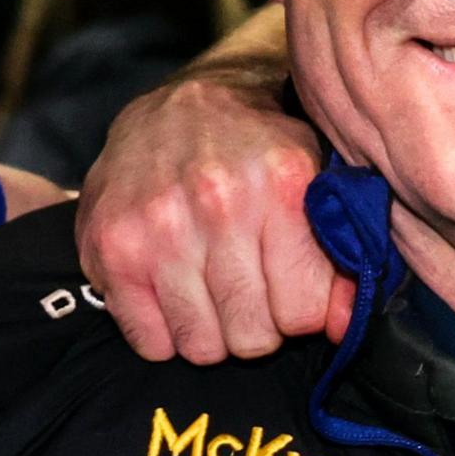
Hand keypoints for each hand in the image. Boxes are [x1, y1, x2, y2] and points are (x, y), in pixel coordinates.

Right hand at [80, 60, 347, 362]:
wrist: (177, 107)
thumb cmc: (256, 151)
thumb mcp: (316, 183)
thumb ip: (340, 258)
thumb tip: (344, 329)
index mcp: (281, 183)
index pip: (302, 312)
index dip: (302, 312)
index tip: (291, 291)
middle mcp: (218, 203)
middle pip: (252, 336)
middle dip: (259, 326)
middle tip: (251, 292)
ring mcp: (157, 226)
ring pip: (202, 347)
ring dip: (212, 331)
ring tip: (213, 292)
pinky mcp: (110, 246)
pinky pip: (150, 342)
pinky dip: (166, 332)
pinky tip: (175, 293)